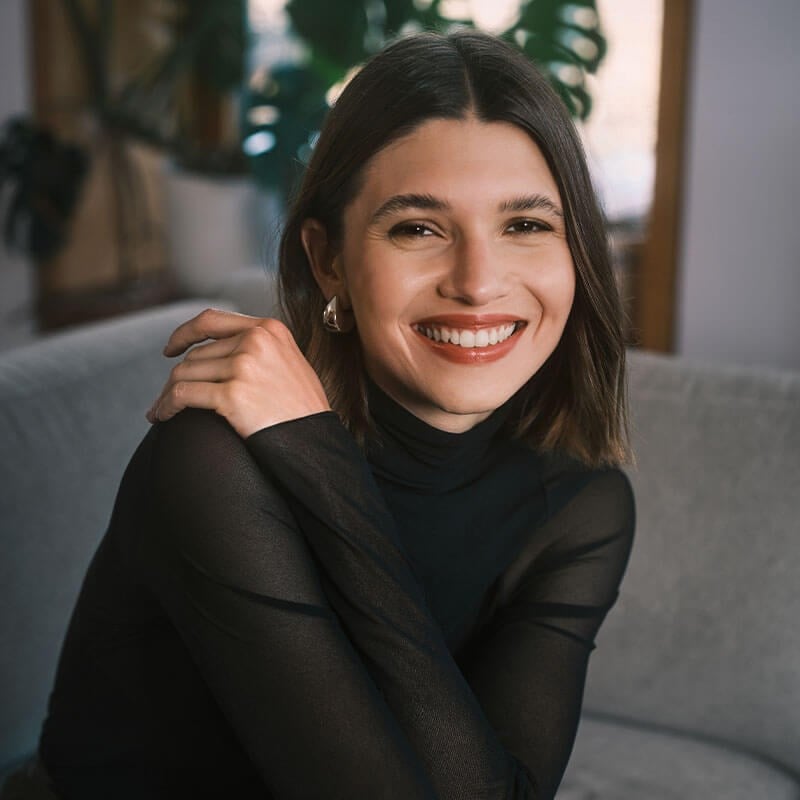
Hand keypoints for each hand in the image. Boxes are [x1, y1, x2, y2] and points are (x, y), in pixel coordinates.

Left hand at [146, 308, 330, 437]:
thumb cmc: (303, 410)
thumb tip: (220, 351)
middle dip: (177, 377)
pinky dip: (166, 405)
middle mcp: (256, 341)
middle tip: (168, 398)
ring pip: (184, 373)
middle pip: (196, 355)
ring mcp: (244, 366)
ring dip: (167, 394)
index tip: (171, 349)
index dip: (184, 333)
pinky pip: (182, 394)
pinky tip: (162, 416)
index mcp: (269, 329)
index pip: (212, 320)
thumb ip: (260, 349)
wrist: (315, 441)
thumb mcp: (289, 362)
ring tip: (161, 411)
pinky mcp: (232, 394)